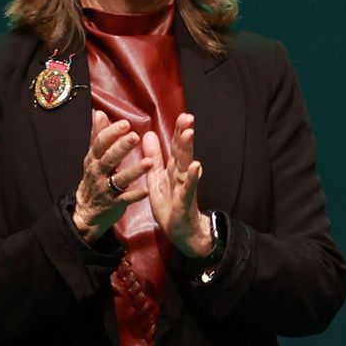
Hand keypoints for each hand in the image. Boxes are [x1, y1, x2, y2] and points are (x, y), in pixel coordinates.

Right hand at [72, 111, 151, 243]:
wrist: (86, 210)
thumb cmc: (94, 178)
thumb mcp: (93, 157)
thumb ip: (98, 136)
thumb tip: (100, 113)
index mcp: (94, 159)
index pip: (101, 144)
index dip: (112, 133)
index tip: (125, 123)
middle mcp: (98, 173)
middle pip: (109, 158)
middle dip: (122, 147)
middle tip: (135, 137)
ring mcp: (105, 189)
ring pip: (120, 179)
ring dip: (134, 170)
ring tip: (149, 162)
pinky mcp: (114, 204)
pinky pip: (126, 199)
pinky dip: (136, 195)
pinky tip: (147, 189)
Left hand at [142, 113, 213, 257]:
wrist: (180, 230)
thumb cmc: (169, 204)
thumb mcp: (157, 177)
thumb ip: (155, 157)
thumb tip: (150, 134)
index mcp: (173, 169)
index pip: (176, 147)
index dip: (178, 131)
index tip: (182, 115)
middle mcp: (181, 175)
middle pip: (183, 152)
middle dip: (184, 135)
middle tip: (187, 117)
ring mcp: (185, 186)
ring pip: (186, 165)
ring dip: (188, 150)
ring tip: (189, 134)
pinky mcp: (185, 200)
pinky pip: (188, 187)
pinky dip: (192, 176)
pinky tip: (196, 166)